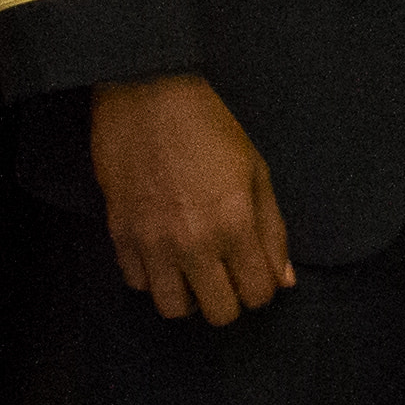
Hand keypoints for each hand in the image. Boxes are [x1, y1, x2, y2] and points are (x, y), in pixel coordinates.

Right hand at [91, 70, 294, 325]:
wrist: (147, 91)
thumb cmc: (209, 123)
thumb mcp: (256, 169)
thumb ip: (272, 229)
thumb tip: (283, 279)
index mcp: (235, 224)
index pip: (258, 294)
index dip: (263, 289)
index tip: (256, 273)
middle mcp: (194, 243)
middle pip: (219, 313)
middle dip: (230, 300)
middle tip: (227, 276)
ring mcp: (153, 242)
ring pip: (173, 308)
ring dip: (189, 296)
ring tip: (193, 272)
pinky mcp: (120, 234)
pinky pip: (137, 283)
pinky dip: (152, 277)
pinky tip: (163, 254)